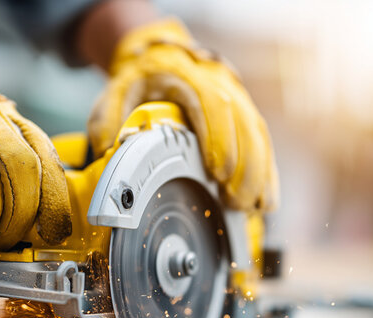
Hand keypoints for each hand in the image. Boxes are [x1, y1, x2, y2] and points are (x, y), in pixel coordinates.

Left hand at [88, 19, 278, 211]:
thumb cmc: (140, 78)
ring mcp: (235, 97)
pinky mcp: (244, 112)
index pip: (210, 104)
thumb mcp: (116, 91)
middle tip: (236, 201)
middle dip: (244, 167)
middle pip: (242, 124)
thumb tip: (106, 153)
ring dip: (259, 173)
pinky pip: (262, 141)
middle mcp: (217, 83)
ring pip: (257, 134)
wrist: (160, 56)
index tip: (218, 172)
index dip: (218, 138)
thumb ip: (107, 120)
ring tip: (253, 207)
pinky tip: (265, 199)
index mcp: (185, 76)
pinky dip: (266, 171)